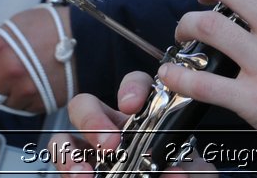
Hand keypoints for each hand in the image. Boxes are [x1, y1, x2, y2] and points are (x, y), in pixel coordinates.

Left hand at [0, 3, 76, 113]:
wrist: (87, 39)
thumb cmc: (53, 26)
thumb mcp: (16, 25)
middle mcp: (9, 72)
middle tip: (6, 72)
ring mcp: (25, 90)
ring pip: (5, 103)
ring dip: (13, 93)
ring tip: (30, 73)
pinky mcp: (40, 103)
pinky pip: (25, 107)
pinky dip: (29, 98)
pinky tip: (41, 81)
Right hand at [54, 72, 209, 176]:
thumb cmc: (182, 176)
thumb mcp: (193, 170)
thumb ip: (190, 166)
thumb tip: (176, 170)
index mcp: (144, 119)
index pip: (134, 87)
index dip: (131, 88)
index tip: (133, 105)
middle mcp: (114, 131)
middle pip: (86, 104)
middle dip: (91, 118)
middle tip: (109, 145)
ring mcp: (93, 154)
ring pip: (64, 137)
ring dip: (67, 151)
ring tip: (84, 173)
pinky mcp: (79, 173)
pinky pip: (63, 166)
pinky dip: (66, 169)